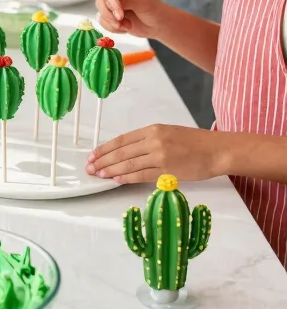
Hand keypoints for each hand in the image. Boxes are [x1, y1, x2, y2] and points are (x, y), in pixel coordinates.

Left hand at [86, 124, 220, 184]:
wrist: (217, 150)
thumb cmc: (196, 143)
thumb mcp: (169, 133)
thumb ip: (149, 141)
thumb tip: (128, 152)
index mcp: (153, 129)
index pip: (122, 139)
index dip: (105, 148)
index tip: (94, 154)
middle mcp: (154, 140)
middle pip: (122, 151)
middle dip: (103, 160)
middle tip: (90, 167)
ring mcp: (160, 156)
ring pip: (129, 164)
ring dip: (111, 170)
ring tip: (99, 175)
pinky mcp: (167, 171)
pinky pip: (142, 175)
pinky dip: (127, 177)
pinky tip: (116, 179)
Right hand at [95, 0, 167, 37]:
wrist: (158, 25)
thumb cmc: (154, 10)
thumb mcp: (142, 3)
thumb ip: (126, 1)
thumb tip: (111, 3)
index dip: (110, 2)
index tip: (119, 15)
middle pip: (100, 1)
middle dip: (109, 14)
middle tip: (121, 22)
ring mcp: (111, 4)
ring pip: (100, 13)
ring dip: (112, 23)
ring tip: (128, 25)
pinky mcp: (110, 16)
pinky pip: (103, 23)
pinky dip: (113, 28)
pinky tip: (126, 27)